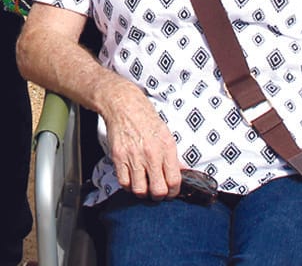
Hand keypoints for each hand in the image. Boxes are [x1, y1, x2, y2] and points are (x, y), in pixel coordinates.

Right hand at [101, 81, 181, 199]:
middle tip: (156, 191)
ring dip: (143, 192)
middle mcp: (151, 154)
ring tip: (143, 185)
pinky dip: (128, 185)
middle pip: (158, 190)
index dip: (173, 192)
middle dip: (158, 195)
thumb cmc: (146, 119)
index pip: (174, 181)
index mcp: (166, 148)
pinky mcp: (118, 157)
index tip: (170, 192)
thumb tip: (182, 173)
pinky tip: (132, 178)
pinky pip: (124, 183)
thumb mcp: (166, 135)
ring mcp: (133, 156)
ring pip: (140, 190)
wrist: (125, 106)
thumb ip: (173, 157)